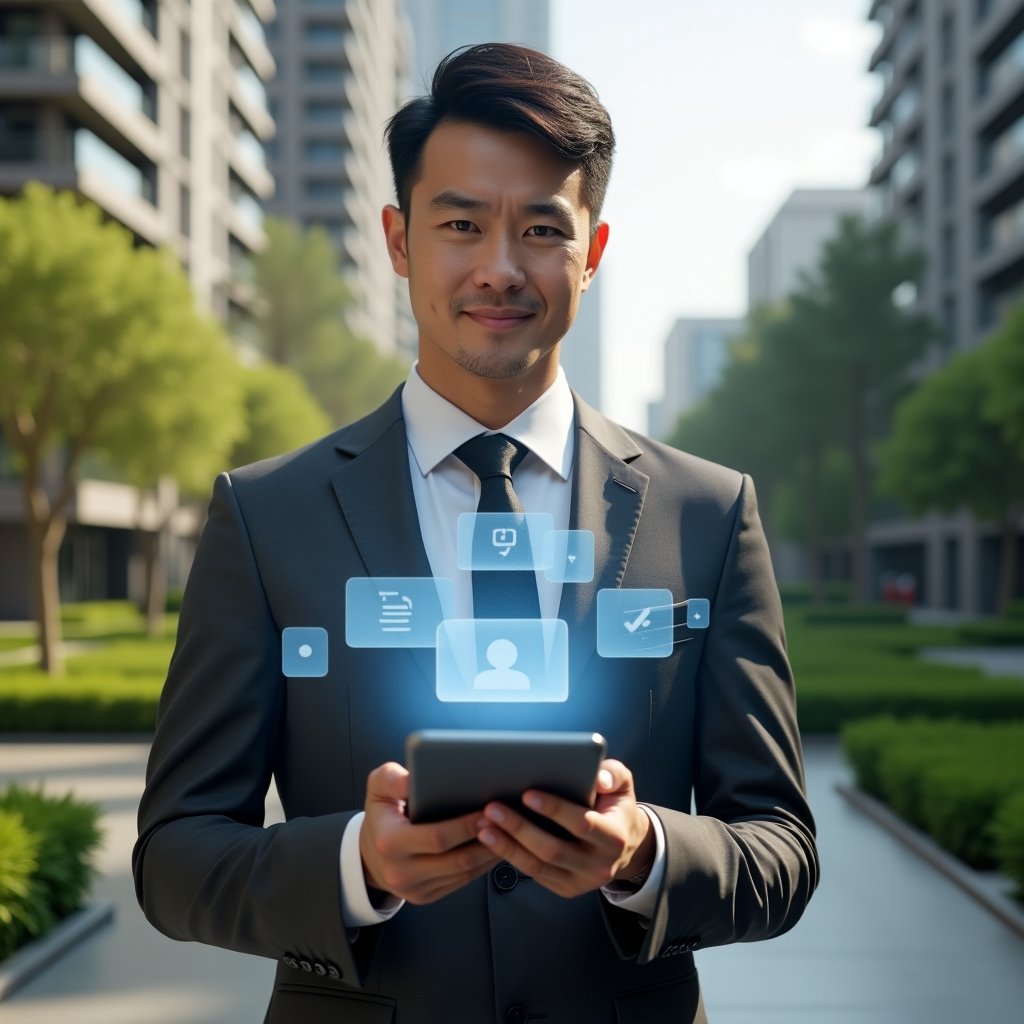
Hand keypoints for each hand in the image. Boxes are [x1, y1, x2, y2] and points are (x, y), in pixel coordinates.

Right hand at [359, 761, 499, 904]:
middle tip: (507, 821)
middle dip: (486, 841)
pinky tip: (495, 847)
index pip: (437, 837)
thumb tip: (413, 779)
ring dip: (490, 855)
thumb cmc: (381, 814)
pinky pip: (461, 883)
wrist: (369, 854)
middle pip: (456, 860)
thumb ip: (391, 778)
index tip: (487, 811)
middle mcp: (401, 871)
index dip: (466, 826)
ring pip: (463, 874)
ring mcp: (415, 889)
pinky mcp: (426, 897)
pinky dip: (482, 866)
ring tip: (509, 833)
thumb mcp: (377, 788)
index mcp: (390, 842)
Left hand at [475, 759, 655, 898]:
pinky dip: (511, 857)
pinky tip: (492, 840)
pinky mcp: (565, 888)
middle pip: (553, 850)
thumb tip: (598, 778)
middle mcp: (599, 865)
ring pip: (538, 867)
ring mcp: (581, 881)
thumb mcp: (622, 784)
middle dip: (520, 828)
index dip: (554, 810)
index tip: (527, 794)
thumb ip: (613, 774)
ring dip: (507, 847)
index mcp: (615, 837)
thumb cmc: (615, 805)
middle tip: (492, 808)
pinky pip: (534, 874)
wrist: (626, 845)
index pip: (581, 825)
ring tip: (484, 827)